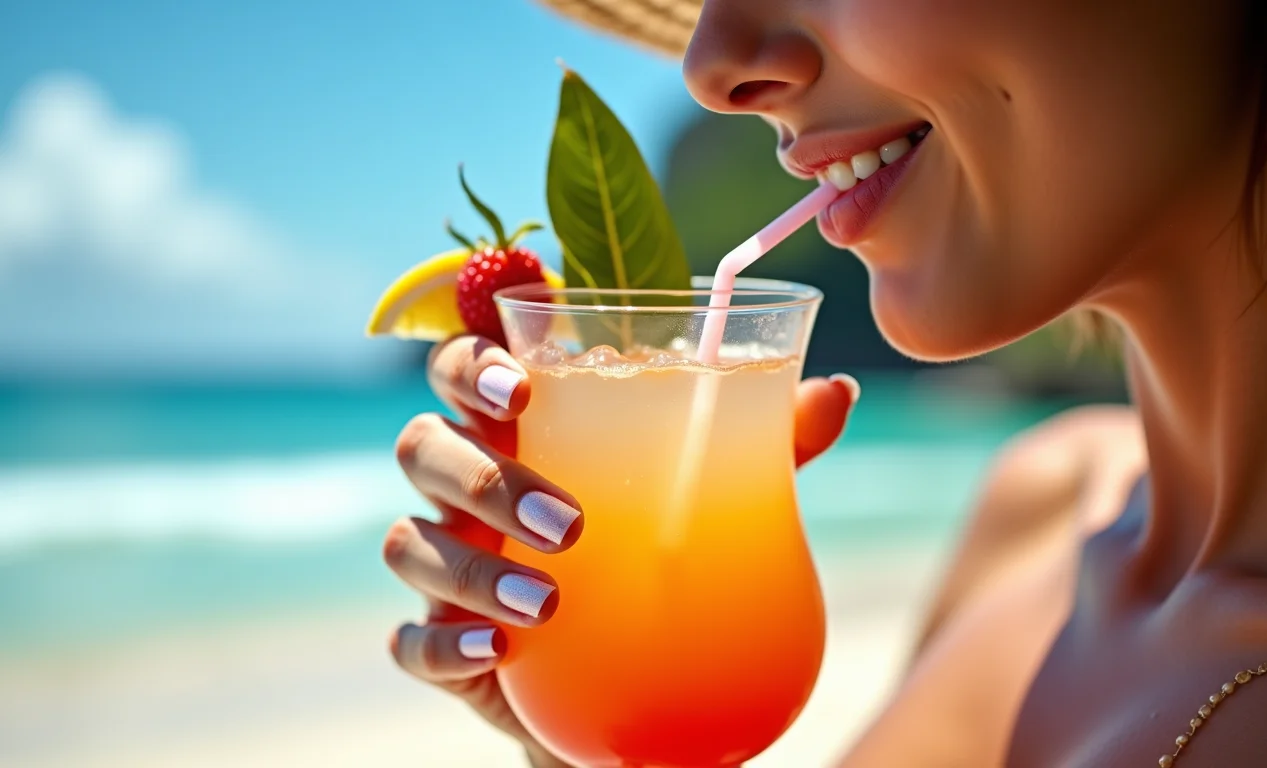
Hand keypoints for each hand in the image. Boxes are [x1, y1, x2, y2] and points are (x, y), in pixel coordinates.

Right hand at [383, 334, 859, 764]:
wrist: (637, 681)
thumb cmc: (663, 558)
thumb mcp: (717, 497)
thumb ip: (765, 443)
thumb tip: (836, 390)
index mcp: (525, 432)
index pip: (464, 369)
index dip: (470, 363)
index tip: (521, 388)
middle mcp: (470, 489)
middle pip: (423, 445)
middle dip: (479, 472)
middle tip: (567, 520)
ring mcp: (450, 566)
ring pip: (409, 542)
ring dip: (472, 567)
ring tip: (552, 601)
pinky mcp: (446, 644)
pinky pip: (411, 642)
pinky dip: (445, 644)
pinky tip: (499, 653)